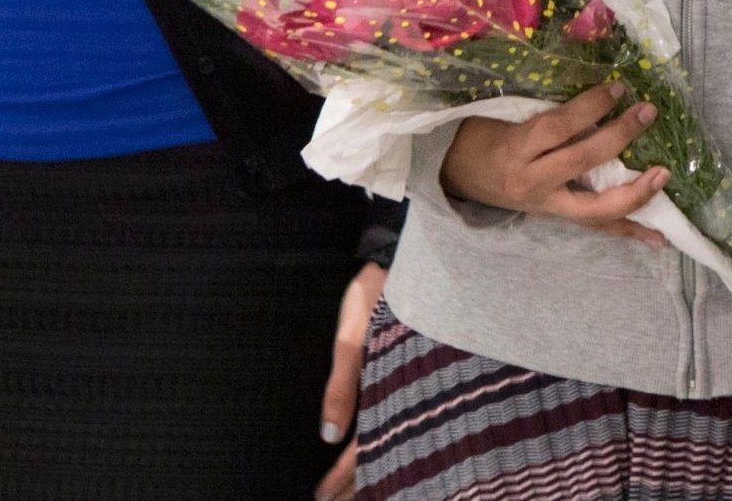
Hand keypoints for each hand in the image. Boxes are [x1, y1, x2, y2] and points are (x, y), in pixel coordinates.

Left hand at [314, 261, 385, 500]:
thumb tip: (328, 436)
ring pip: (391, 434)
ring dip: (371, 461)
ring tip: (349, 486)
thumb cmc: (377, 291)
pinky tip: (365, 442)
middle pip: (383, 448)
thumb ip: (342, 384)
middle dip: (359, 479)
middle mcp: (406, 389)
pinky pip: (393, 411)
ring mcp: (409, 380)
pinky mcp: (409, 368)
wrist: (401, 254)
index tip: (322, 496)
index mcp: (393, 385)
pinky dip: (378, 433)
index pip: (366, 446)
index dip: (345, 475)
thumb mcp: (352, 336)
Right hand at [439, 81, 667, 243]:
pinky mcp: (557, 219)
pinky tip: (658, 238)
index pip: (558, 127)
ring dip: (634, 193)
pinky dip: (628, 231)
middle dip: (618, 137)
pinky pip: (596, 227)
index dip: (590, 106)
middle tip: (646, 113)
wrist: (460, 177)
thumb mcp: (505, 116)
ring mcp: (546, 206)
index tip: (618, 87)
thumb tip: (597, 89)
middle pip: (580, 162)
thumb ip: (546, 109)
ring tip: (663, 176)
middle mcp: (532, 181)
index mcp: (517, 148)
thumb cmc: (484, 136)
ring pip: (594, 208)